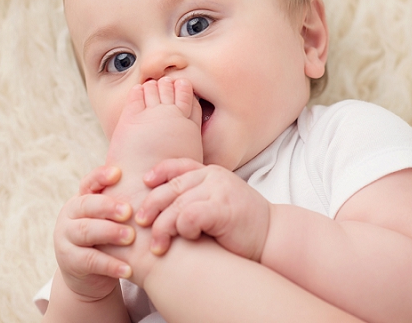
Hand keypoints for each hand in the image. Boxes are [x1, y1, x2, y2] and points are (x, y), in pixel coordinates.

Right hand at [53, 166, 135, 301]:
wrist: (88, 275)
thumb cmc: (107, 238)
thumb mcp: (110, 219)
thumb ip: (124, 201)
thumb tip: (156, 181)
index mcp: (81, 199)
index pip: (88, 182)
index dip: (101, 176)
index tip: (119, 173)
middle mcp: (70, 216)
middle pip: (86, 205)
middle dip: (108, 206)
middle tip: (129, 211)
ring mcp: (66, 239)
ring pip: (86, 231)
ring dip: (110, 233)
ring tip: (131, 237)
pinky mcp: (70, 262)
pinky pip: (90, 261)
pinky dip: (111, 265)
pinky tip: (128, 269)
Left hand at [134, 159, 271, 260]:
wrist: (273, 237)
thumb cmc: (241, 225)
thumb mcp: (216, 202)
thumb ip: (196, 196)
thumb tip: (161, 206)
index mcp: (211, 172)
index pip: (177, 166)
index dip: (157, 174)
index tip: (143, 185)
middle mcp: (214, 176)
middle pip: (171, 187)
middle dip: (150, 206)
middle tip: (138, 224)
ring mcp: (219, 190)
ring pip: (176, 204)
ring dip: (162, 227)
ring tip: (157, 246)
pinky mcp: (223, 209)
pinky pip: (189, 216)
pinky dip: (182, 229)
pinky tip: (186, 239)